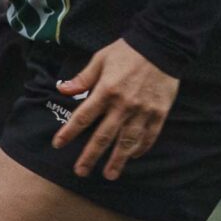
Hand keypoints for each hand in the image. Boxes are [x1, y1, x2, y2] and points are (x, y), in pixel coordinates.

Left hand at [52, 38, 179, 179]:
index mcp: (106, 90)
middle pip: (103, 136)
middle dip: (90, 156)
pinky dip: (141, 148)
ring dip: (117, 160)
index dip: (69, 132)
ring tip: (109, 175)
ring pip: (127, 142)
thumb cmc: (127, 52)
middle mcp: (123, 105)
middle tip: (81, 172)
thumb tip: (62, 89)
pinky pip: (149, 136)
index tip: (58, 144)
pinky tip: (134, 157)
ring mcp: (142, 111)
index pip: (83, 117)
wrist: (162, 45)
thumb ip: (82, 78)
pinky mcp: (159, 113)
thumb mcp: (100, 59)